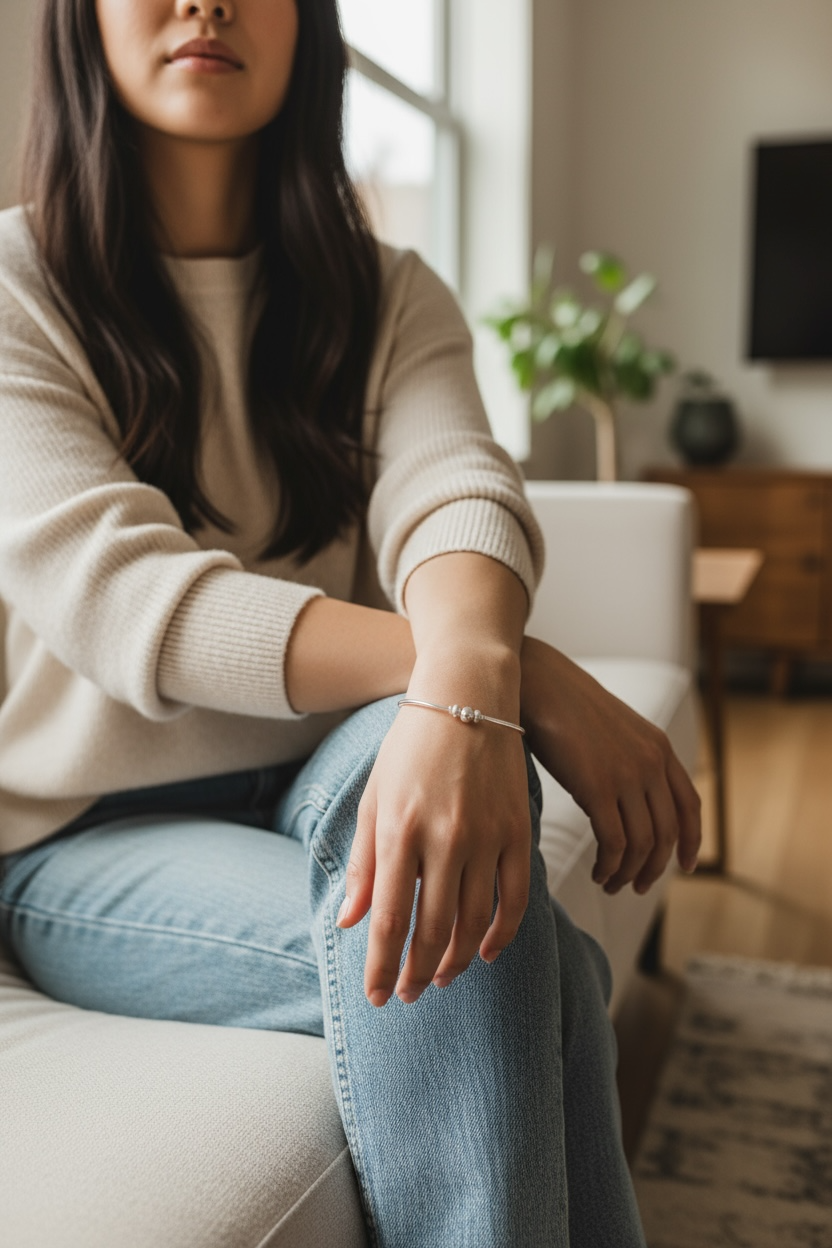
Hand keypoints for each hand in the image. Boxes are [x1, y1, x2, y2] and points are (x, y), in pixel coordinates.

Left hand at [336, 681, 530, 1006]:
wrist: (467, 696)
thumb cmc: (410, 746)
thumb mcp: (374, 798)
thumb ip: (364, 862)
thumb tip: (351, 920)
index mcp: (400, 829)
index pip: (390, 918)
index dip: (383, 966)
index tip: (378, 997)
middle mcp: (444, 837)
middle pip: (432, 929)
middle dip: (416, 972)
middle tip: (408, 995)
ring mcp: (486, 835)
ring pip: (475, 922)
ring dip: (456, 960)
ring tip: (440, 978)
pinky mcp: (518, 831)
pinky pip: (516, 897)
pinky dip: (503, 933)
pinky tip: (486, 952)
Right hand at [520, 636, 700, 894]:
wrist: (538, 682)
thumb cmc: (565, 707)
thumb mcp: (613, 730)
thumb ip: (630, 760)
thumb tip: (628, 801)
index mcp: (659, 748)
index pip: (690, 806)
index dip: (690, 842)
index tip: (683, 867)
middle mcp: (651, 762)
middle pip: (667, 832)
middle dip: (654, 867)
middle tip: (635, 887)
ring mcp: (626, 774)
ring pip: (642, 843)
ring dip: (628, 872)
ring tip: (611, 882)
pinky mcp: (597, 786)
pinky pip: (614, 841)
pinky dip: (609, 865)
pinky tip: (598, 871)